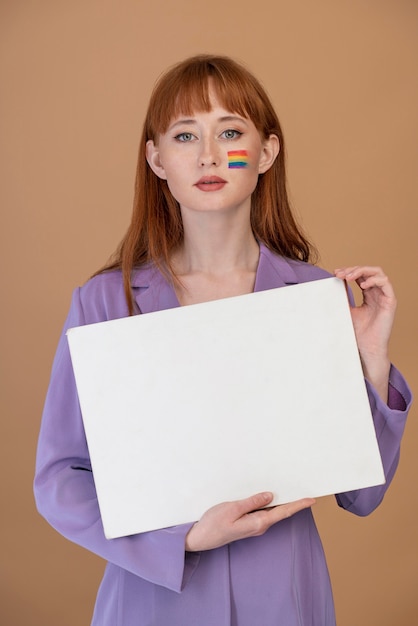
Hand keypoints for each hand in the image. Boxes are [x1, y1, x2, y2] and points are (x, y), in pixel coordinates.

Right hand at [185, 492, 314, 551]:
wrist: (201, 538)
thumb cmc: (214, 523)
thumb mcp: (232, 508)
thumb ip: (252, 502)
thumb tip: (270, 496)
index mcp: (258, 522)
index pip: (283, 512)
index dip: (298, 505)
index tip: (311, 500)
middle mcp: (259, 526)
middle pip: (281, 512)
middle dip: (294, 503)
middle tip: (306, 493)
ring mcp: (254, 525)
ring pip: (273, 512)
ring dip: (283, 503)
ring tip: (293, 492)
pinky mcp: (248, 523)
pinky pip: (264, 513)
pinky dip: (271, 505)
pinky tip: (272, 498)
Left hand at [334, 265, 395, 400]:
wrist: (367, 348)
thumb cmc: (358, 333)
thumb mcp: (346, 311)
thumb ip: (341, 298)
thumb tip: (328, 286)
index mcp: (368, 294)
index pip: (360, 276)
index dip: (349, 271)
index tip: (335, 273)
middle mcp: (377, 293)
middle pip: (369, 271)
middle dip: (353, 269)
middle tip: (340, 273)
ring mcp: (385, 296)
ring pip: (378, 273)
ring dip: (362, 271)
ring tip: (349, 277)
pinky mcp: (390, 301)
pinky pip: (386, 283)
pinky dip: (374, 280)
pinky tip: (362, 285)